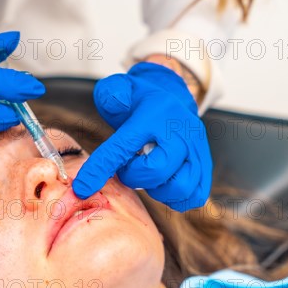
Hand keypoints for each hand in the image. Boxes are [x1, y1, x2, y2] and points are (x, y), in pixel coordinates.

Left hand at [72, 62, 211, 211]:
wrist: (172, 99)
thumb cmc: (138, 101)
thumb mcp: (119, 88)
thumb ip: (110, 94)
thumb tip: (114, 103)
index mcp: (154, 113)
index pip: (124, 146)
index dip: (100, 169)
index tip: (82, 188)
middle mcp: (181, 131)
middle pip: (157, 171)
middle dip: (134, 176)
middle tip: (127, 167)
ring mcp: (198, 148)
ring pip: (181, 187)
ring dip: (158, 190)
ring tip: (147, 174)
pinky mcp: (205, 164)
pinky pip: (194, 196)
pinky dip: (175, 198)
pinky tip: (162, 184)